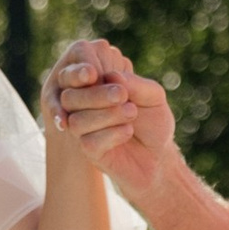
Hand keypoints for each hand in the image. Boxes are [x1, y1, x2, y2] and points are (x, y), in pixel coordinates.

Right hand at [44, 38, 176, 196]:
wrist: (160, 157)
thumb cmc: (154, 122)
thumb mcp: (153, 97)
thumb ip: (135, 84)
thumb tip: (111, 75)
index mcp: (94, 87)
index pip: (74, 75)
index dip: (78, 72)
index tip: (95, 73)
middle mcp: (83, 108)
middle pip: (69, 98)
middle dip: (95, 94)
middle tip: (122, 94)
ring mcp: (84, 132)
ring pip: (77, 121)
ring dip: (107, 114)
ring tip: (132, 112)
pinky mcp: (89, 152)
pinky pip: (88, 141)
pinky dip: (111, 134)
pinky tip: (128, 131)